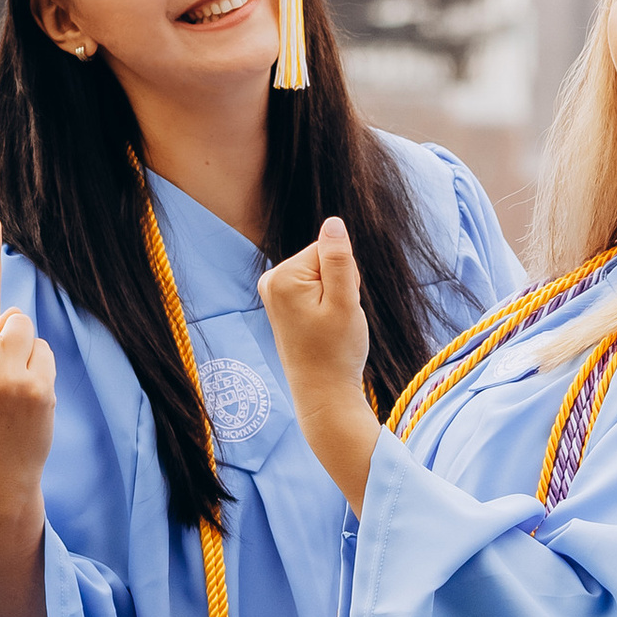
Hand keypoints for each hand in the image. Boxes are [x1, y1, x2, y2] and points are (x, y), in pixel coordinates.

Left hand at [261, 215, 379, 513]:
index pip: (329, 249)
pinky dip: (327, 305)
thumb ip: (339, 259)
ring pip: (323, 275)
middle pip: (324, 260)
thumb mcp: (344, 300)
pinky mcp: (282, 305)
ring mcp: (274, 293)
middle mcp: (270, 280)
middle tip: (336, 319)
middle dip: (340, 284)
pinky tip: (323, 328)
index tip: (340, 306)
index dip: (346, 276)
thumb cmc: (336, 351)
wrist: (323, 394)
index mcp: (282, 276)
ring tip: (330, 326)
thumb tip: (333, 222)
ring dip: (336, 296)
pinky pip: (316, 290)